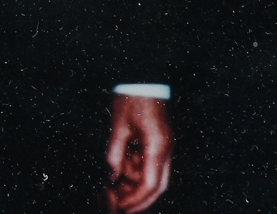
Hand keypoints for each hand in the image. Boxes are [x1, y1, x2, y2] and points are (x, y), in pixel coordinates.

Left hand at [105, 94, 171, 212]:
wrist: (144, 76)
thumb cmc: (132, 97)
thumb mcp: (118, 125)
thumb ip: (115, 153)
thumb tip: (112, 176)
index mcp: (157, 147)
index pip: (150, 184)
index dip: (136, 199)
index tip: (121, 207)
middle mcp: (164, 150)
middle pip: (157, 185)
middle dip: (139, 199)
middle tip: (121, 206)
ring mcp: (163, 146)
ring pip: (152, 175)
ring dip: (134, 183)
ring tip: (112, 186)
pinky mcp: (158, 141)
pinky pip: (148, 162)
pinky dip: (134, 169)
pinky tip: (120, 170)